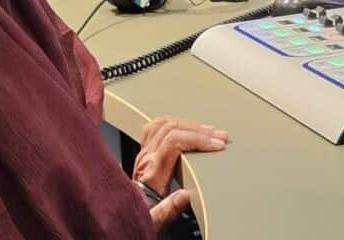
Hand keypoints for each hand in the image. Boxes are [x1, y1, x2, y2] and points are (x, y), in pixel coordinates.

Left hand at [133, 116, 227, 230]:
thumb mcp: (155, 220)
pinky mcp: (145, 152)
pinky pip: (156, 127)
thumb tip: (184, 195)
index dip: (197, 139)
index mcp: (151, 173)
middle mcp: (145, 158)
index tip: (216, 145)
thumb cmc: (142, 215)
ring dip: (189, 124)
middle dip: (200, 130)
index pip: (173, 142)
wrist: (123, 214)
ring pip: (164, 123)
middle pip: (171, 128)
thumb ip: (168, 209)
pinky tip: (187, 127)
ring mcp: (143, 153)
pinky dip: (175, 123)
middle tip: (220, 137)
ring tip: (208, 131)